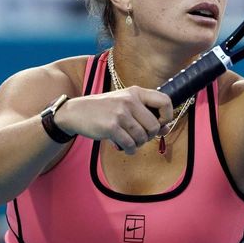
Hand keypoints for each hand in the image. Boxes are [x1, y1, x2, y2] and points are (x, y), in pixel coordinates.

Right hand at [55, 86, 173, 154]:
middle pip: (154, 126)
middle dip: (149, 136)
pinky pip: (130, 144)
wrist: (76, 112)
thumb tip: (166, 128)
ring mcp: (120, 113)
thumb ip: (145, 114)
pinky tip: (123, 147)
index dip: (167, 116)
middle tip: (139, 137)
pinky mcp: (111, 126)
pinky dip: (129, 150)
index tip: (160, 124)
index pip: (165, 102)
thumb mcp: (125, 104)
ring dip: (137, 144)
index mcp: (136, 92)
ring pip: (142, 137)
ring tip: (129, 141)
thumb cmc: (104, 110)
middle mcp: (130, 100)